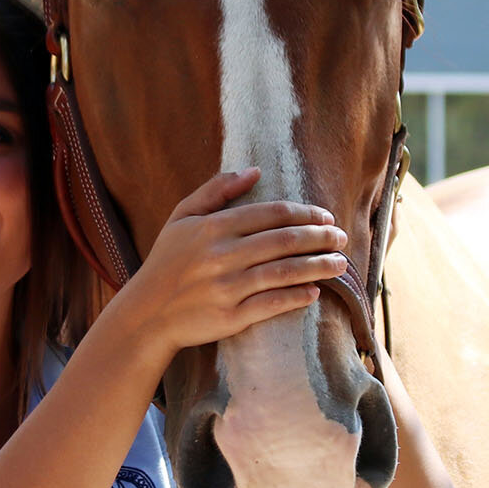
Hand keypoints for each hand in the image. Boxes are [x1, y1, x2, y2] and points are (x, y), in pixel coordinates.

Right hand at [108, 169, 348, 356]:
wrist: (146, 313)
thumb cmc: (167, 262)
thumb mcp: (182, 217)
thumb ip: (216, 190)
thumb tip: (254, 170)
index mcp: (213, 227)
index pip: (271, 214)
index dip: (305, 213)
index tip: (326, 217)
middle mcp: (222, 255)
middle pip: (284, 240)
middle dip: (320, 238)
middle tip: (342, 238)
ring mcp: (227, 288)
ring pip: (284, 272)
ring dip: (318, 267)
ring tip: (340, 265)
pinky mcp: (230, 317)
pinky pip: (271, 304)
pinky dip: (296, 297)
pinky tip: (315, 292)